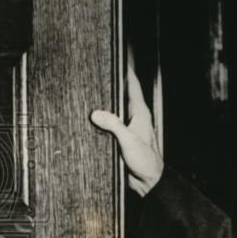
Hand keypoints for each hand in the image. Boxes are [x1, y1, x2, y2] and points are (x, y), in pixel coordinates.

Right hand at [90, 62, 163, 196]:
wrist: (148, 182)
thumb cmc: (145, 161)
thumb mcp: (129, 140)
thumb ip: (113, 125)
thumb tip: (96, 113)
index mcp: (140, 113)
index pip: (132, 85)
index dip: (125, 70)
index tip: (117, 55)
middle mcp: (134, 117)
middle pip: (121, 94)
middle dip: (110, 82)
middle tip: (95, 68)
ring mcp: (127, 128)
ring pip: (113, 109)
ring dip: (103, 102)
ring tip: (87, 88)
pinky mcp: (120, 139)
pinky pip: (108, 124)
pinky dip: (100, 119)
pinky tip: (89, 116)